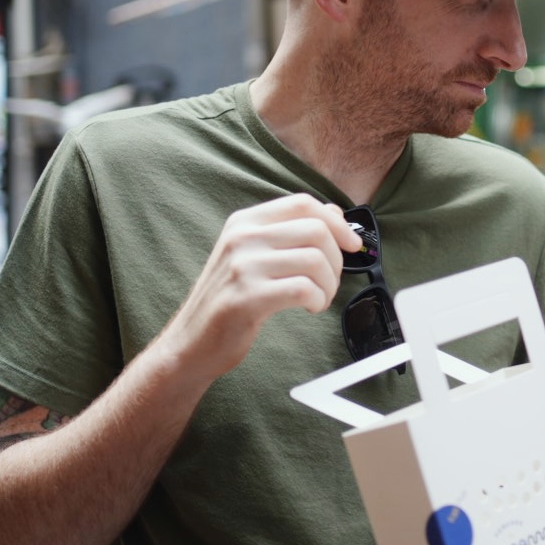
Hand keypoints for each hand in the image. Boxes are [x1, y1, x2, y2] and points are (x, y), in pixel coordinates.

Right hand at [155, 194, 360, 383]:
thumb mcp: (253, 254)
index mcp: (245, 221)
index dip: (337, 223)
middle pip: (316, 230)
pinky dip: (319, 300)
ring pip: (315, 260)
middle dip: (337, 259)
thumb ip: (289, 231)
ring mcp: (242, 266)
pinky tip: (310, 307)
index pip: (304, 203)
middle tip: (329, 281)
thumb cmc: (230, 298)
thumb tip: (334, 213)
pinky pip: (305, 289)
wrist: (192, 341)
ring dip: (329, 284)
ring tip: (318, 298)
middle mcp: (242, 237)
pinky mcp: (248, 297)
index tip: (352, 244)